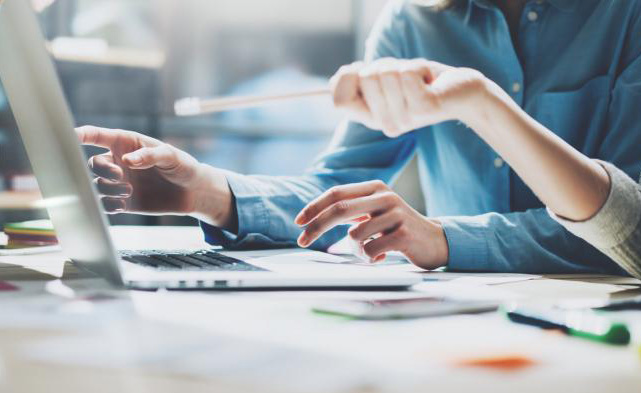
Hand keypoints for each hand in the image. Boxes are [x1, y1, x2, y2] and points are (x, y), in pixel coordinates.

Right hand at [76, 126, 235, 228]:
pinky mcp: (123, 201)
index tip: (69, 136)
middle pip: (93, 164)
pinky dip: (109, 205)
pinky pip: (105, 204)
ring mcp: (120, 182)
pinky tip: (122, 205)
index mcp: (126, 144)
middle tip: (120, 175)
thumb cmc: (182, 166)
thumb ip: (150, 155)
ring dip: (108, 188)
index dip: (81, 134)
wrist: (192, 191)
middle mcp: (118, 161)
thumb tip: (127, 161)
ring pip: (97, 185)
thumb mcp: (171, 156)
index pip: (98, 135)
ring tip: (129, 191)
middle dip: (102, 169)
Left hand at [294, 180, 448, 269]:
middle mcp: (385, 196)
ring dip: (355, 250)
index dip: (314, 207)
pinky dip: (370, 258)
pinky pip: (371, 249)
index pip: (336, 193)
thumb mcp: (374, 212)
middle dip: (316, 227)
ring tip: (370, 252)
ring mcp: (396, 214)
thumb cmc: (397, 228)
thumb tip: (313, 218)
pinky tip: (383, 256)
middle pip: (339, 209)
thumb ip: (350, 210)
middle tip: (302, 241)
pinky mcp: (404, 234)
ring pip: (355, 235)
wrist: (435, 241)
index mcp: (375, 188)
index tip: (298, 222)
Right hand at [330, 58, 488, 136]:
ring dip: (403, 65)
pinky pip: (407, 73)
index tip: (365, 71)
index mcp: (372, 118)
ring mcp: (404, 118)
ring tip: (418, 79)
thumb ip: (361, 80)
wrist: (461, 91)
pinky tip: (429, 81)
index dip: (347, 78)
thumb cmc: (421, 82)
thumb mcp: (386, 80)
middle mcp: (385, 124)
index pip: (339, 101)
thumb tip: (341, 77)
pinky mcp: (423, 108)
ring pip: (386, 73)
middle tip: (403, 78)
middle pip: (364, 78)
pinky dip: (419, 67)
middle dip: (384, 65)